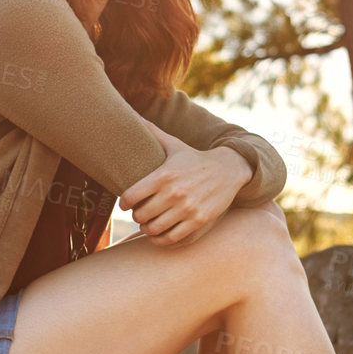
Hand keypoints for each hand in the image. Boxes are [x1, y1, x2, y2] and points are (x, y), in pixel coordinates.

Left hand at [119, 120, 253, 245]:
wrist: (228, 170)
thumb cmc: (194, 158)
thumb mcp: (174, 144)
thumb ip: (152, 132)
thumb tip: (132, 114)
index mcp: (164, 175)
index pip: (130, 196)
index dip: (124, 202)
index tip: (126, 202)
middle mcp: (174, 193)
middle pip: (140, 215)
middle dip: (137, 216)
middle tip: (139, 213)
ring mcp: (187, 209)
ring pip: (154, 230)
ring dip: (147, 229)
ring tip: (148, 223)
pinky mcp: (198, 221)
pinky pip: (171, 239)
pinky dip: (161, 239)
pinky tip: (160, 233)